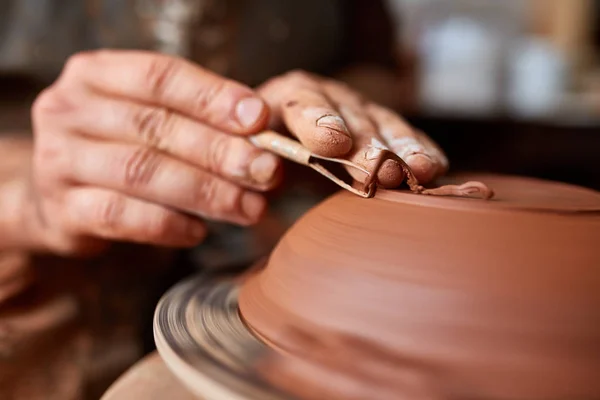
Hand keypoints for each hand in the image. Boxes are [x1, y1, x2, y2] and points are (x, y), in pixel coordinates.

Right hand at [29, 50, 280, 254]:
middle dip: (220, 151)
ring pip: (142, 172)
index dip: (213, 97)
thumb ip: (199, 119)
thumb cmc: (124, 148)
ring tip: (248, 208)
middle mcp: (69, 110)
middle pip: (155, 126)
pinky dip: (167, 224)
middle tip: (267, 172)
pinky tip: (200, 231)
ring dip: (205, 191)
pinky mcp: (61, 209)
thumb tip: (262, 130)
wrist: (64, 198)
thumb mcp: (152, 119)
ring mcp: (58, 160)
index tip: (259, 119)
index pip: (160, 76)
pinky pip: (121, 216)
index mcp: (96, 74)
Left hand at [258, 71, 447, 186]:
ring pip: (385, 125)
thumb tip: (266, 170)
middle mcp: (330, 99)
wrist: (282, 144)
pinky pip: (406, 139)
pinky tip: (434, 168)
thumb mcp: (242, 151)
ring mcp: (362, 114)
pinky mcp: (384, 132)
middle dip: (369, 143)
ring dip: (403, 149)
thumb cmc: (259, 150)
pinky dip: (421, 152)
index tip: (331, 142)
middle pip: (352, 115)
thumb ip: (246, 158)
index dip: (318, 120)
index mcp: (289, 96)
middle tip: (382, 169)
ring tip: (419, 170)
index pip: (303, 100)